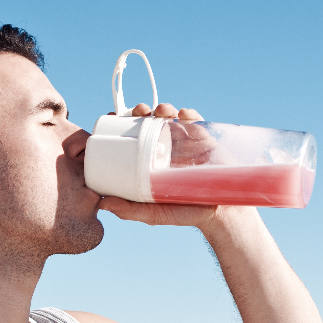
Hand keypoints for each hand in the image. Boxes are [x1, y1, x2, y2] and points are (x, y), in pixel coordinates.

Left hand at [98, 102, 220, 227]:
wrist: (220, 212)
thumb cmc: (185, 213)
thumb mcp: (154, 213)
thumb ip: (131, 210)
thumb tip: (102, 205)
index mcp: (150, 160)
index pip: (132, 137)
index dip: (122, 124)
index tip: (113, 117)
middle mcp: (165, 148)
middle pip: (149, 122)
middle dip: (141, 111)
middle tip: (138, 111)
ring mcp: (184, 141)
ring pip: (170, 117)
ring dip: (163, 108)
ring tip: (160, 111)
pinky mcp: (203, 139)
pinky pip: (195, 120)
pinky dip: (188, 114)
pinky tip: (182, 114)